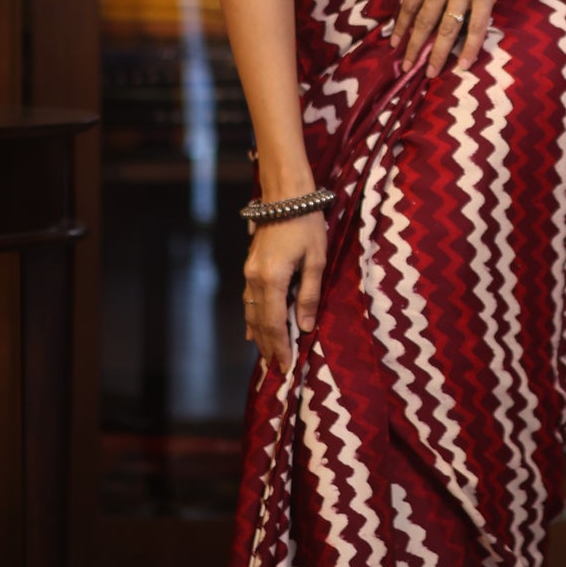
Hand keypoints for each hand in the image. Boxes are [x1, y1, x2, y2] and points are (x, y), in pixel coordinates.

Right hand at [243, 212, 326, 374]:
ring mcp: (249, 273)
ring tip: (268, 355)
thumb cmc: (307, 225)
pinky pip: (249, 301)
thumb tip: (305, 327)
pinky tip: (254, 330)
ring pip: (251, 313)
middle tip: (278, 370)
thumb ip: (310, 295)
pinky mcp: (249, 267)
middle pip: (260, 323)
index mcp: (272, 279)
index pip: (275, 323)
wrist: (286, 196)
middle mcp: (254, 279)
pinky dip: (253, 319)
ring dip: (260, 336)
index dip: (280, 347)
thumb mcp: (316, 260)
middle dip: (269, 347)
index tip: (286, 367)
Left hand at [391, 0, 535, 76]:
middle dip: (413, 47)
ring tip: (431, 73)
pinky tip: (463, 66)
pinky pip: (475, 27)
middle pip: (423, 21)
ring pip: (446, 29)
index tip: (393, 43)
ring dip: (437, 54)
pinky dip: (469, 49)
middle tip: (406, 67)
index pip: (409, 4)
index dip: (400, 26)